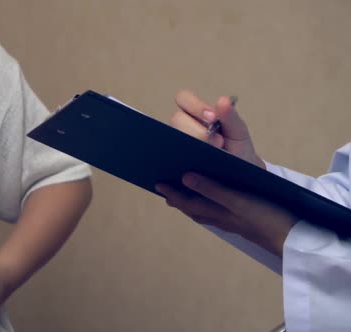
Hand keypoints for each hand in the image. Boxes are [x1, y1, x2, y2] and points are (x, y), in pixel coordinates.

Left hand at [156, 173, 297, 256]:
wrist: (295, 241)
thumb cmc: (266, 218)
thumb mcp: (237, 200)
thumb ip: (211, 189)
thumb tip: (185, 178)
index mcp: (217, 212)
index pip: (188, 202)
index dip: (172, 193)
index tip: (157, 183)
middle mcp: (222, 219)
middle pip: (194, 209)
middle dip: (179, 200)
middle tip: (166, 191)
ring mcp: (234, 223)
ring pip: (206, 213)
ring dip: (193, 205)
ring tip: (184, 197)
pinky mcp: (246, 223)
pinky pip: (220, 214)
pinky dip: (210, 208)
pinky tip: (215, 205)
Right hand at [171, 90, 264, 167]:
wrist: (240, 176)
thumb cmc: (238, 150)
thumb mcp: (239, 132)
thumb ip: (231, 117)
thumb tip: (222, 100)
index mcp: (197, 114)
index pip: (184, 99)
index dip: (195, 106)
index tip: (212, 118)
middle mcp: (182, 127)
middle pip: (177, 119)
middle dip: (198, 132)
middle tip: (217, 143)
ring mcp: (175, 144)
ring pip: (170, 139)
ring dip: (189, 147)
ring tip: (208, 158)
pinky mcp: (172, 162)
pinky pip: (167, 159)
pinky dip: (178, 162)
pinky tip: (194, 168)